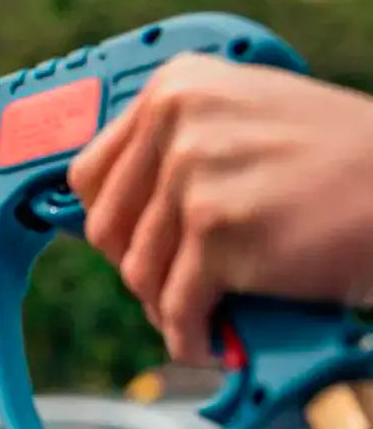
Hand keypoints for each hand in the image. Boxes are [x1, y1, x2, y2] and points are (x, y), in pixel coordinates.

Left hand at [68, 54, 372, 363]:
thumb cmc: (339, 160)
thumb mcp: (245, 118)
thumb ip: (179, 148)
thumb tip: (115, 215)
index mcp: (175, 87)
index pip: (89, 175)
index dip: (109, 223)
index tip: (126, 247)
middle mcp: (176, 121)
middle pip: (107, 228)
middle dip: (135, 269)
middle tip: (167, 289)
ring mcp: (195, 175)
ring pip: (139, 272)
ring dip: (165, 307)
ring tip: (196, 317)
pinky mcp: (219, 231)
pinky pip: (176, 305)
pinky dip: (188, 336)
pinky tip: (205, 342)